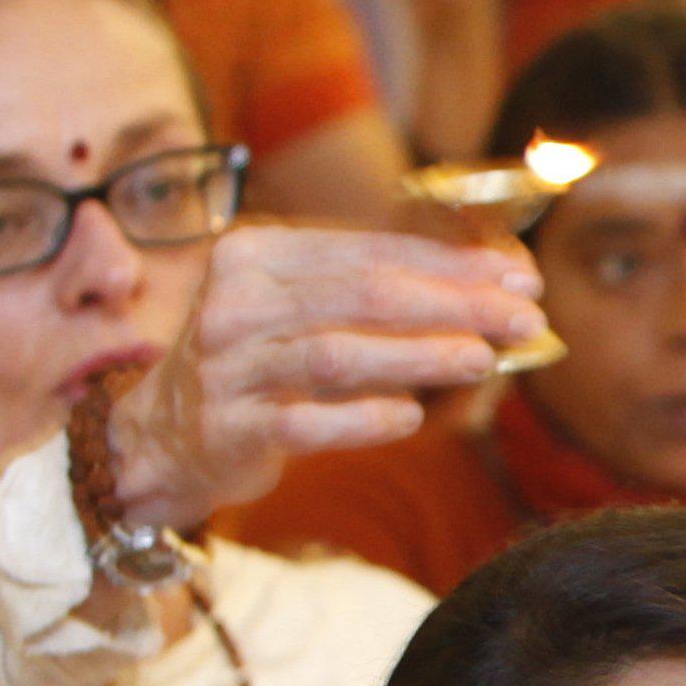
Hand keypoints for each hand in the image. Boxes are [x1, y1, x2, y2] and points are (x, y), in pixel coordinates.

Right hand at [94, 222, 540, 524]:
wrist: (160, 437)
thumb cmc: (258, 363)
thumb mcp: (298, 307)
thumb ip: (376, 291)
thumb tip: (491, 285)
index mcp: (256, 252)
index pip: (370, 249)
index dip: (451, 260)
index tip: (519, 273)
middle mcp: (236, 301)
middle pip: (364, 294)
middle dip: (454, 302)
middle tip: (524, 316)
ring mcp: (228, 367)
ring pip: (339, 353)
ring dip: (421, 354)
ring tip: (484, 358)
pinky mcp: (229, 429)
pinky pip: (306, 422)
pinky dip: (363, 418)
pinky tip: (412, 418)